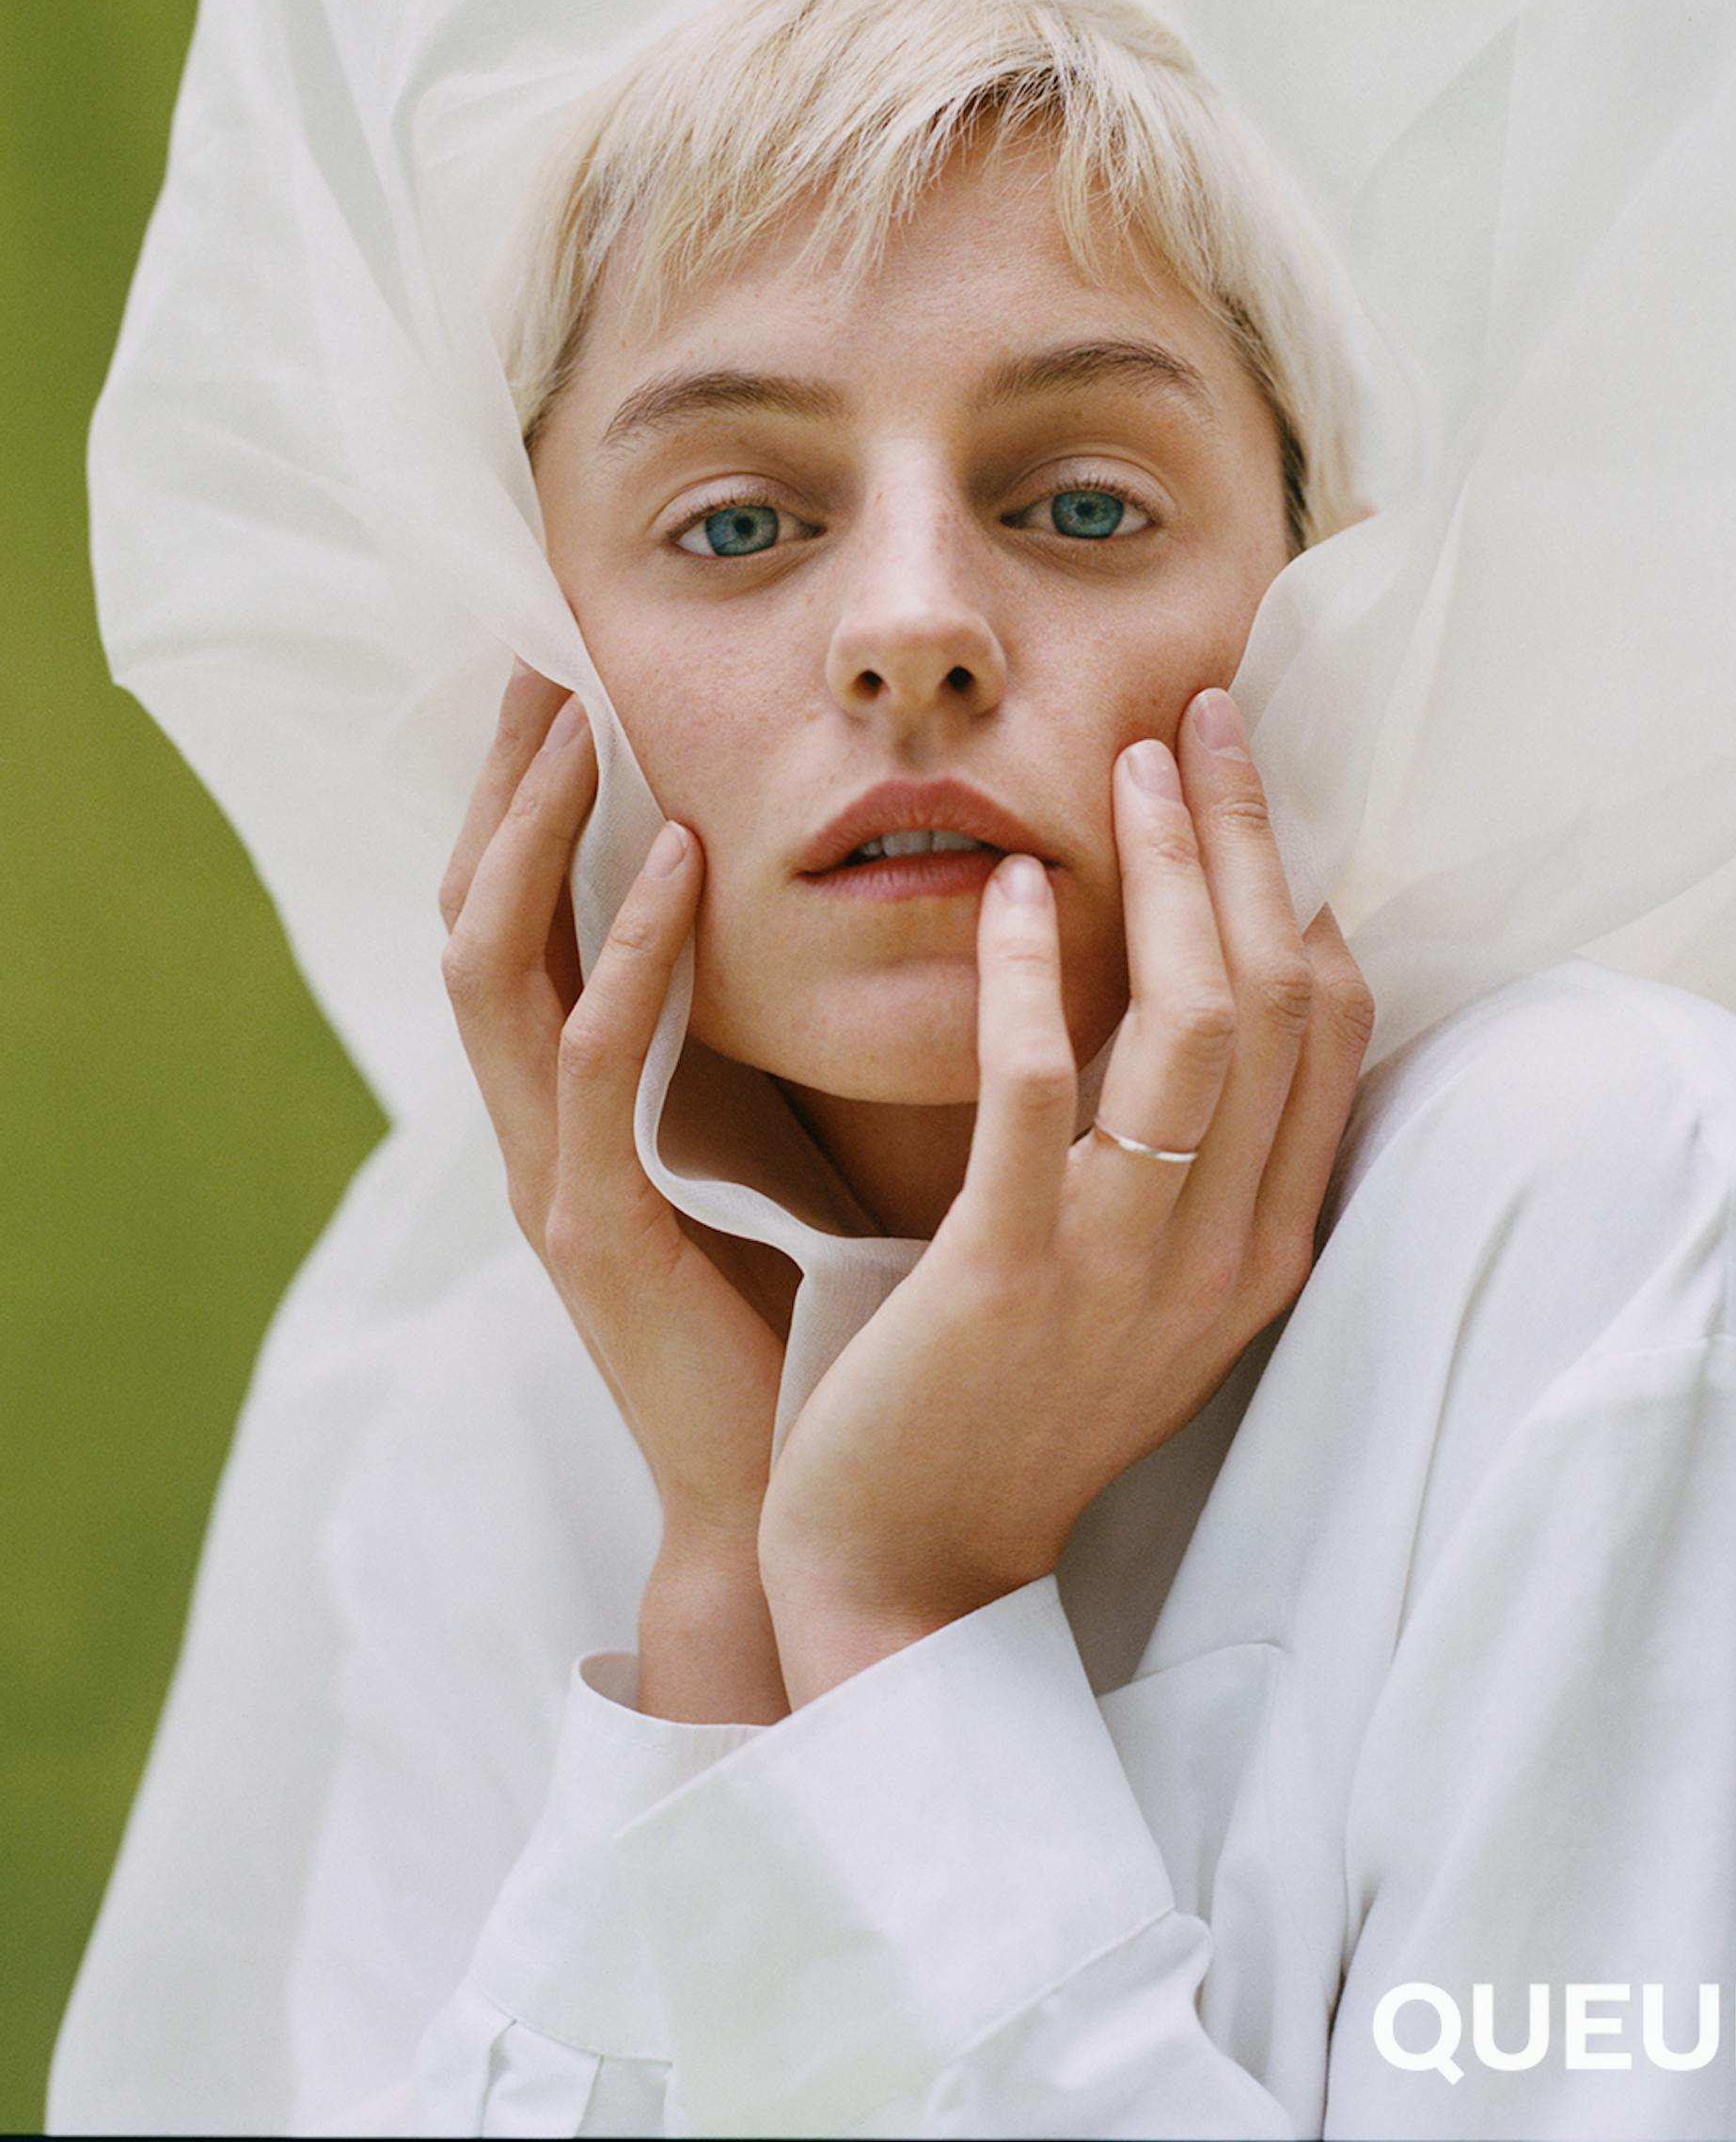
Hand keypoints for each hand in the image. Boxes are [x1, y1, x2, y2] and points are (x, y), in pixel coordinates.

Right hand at [436, 659, 788, 1559]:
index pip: (523, 924)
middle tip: (542, 662)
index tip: (569, 685)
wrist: (805, 1507)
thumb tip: (826, 922)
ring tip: (581, 724)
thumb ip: (756, 1051)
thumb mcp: (768, 1157)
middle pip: (476, 919)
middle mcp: (540, 1134)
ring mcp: (554, 1182)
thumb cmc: (802, 1324)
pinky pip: (594, 1070)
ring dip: (534, 839)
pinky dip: (625, 957)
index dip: (528, 807)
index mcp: (579, 1114)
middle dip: (502, 790)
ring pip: (497, 974)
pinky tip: (683, 866)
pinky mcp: (601, 1234)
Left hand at [756, 685, 1374, 1703]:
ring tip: (1124, 764)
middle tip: (1198, 719)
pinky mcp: (1009, 1278)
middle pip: (1276, 997)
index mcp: (1263, 1247)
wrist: (912, 1577)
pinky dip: (1030, 978)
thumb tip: (1165, 992)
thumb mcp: (1132, 1284)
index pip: (1331, 1030)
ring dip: (1168, 876)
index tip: (1241, 781)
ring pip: (1192, 1027)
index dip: (1297, 886)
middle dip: (1246, 840)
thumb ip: (1171, 1158)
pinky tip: (1005, 889)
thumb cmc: (1009, 1410)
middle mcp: (1223, 1252)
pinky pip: (1040, 1095)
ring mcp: (1127, 1268)